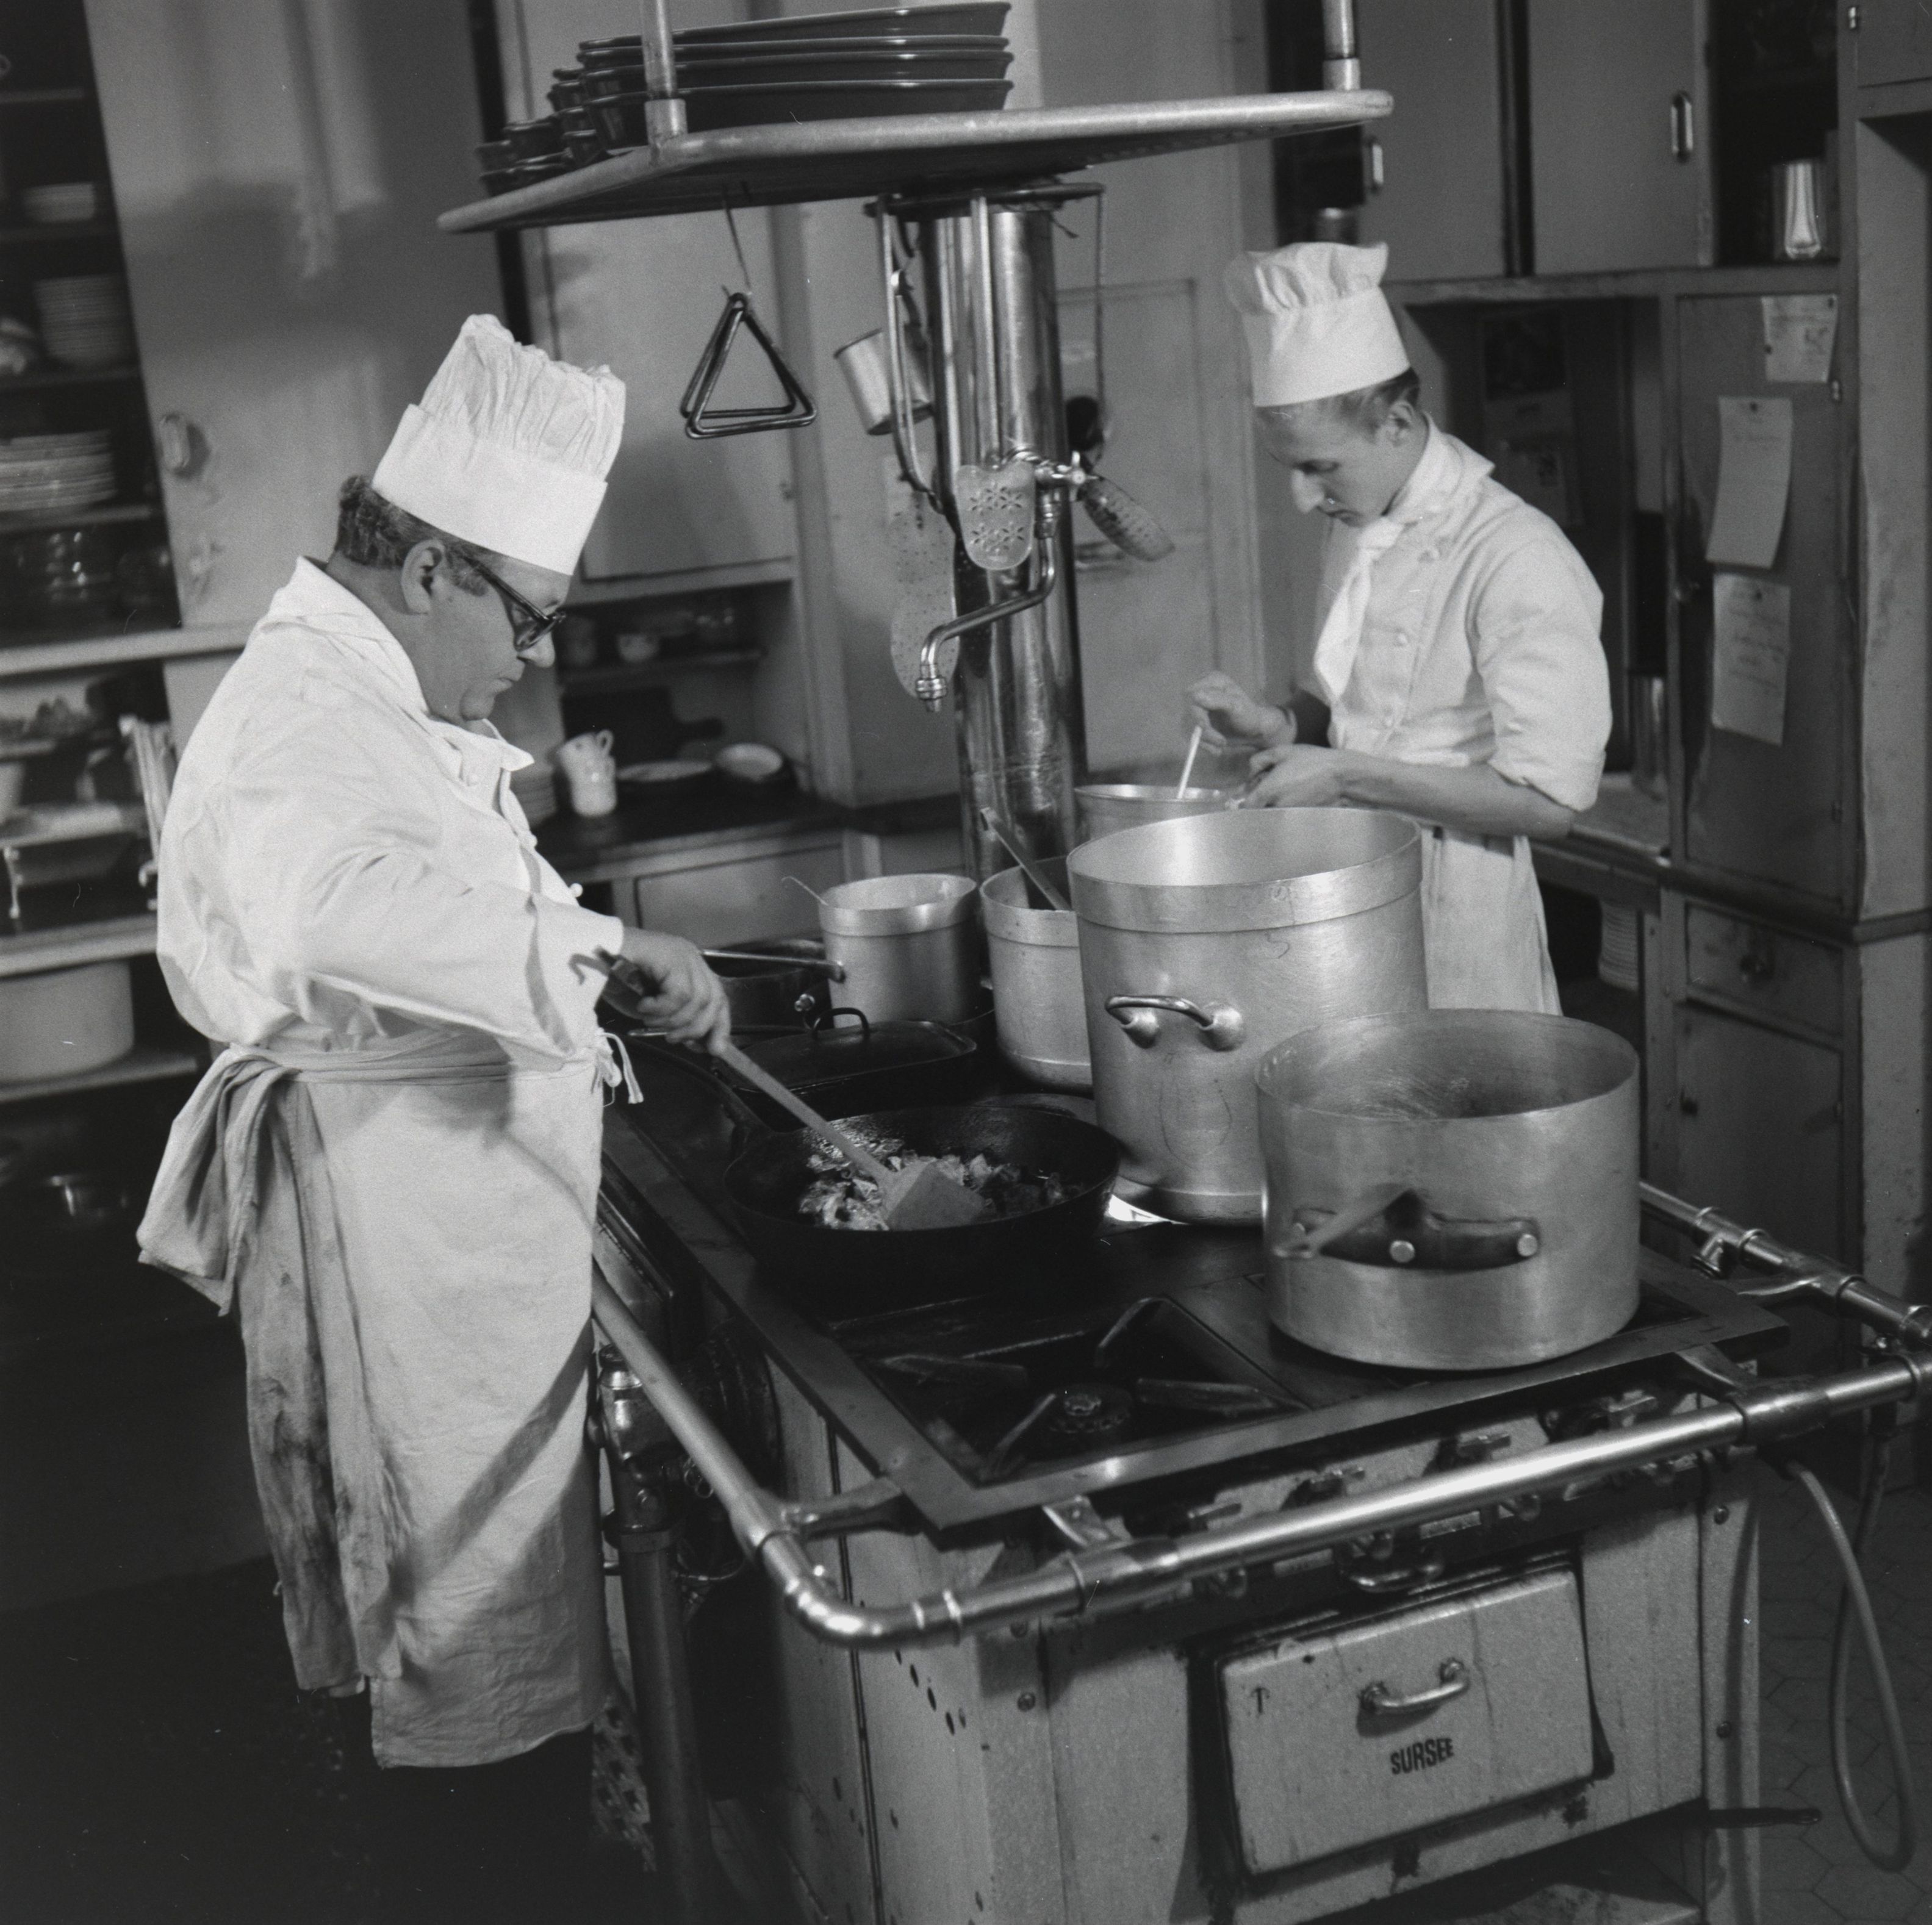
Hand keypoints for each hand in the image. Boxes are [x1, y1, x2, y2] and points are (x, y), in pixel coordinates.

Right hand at [614, 929, 730, 1052]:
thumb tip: (700, 1043)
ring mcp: (681, 953)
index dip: (720, 1025)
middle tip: (671, 1038)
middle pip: (713, 999)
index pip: (718, 997)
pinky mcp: (669, 954)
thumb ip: (676, 1021)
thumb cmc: (613, 982)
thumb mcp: (652, 1009)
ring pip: (697, 999)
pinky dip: (661, 1007)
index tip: (714, 1049)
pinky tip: (643, 1005)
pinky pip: (679, 993)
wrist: (584, 958)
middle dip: (695, 1027)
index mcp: (689, 968)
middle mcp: (690, 957)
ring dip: (672, 1019)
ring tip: (648, 1019)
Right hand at [1186, 670, 1293, 749]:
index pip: (1192, 697)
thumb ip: (1218, 700)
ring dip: (1205, 741)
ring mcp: (1196, 706)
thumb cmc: (1249, 715)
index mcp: (1211, 680)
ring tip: (1222, 746)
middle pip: (1188, 713)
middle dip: (1204, 732)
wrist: (1253, 730)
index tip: (1207, 729)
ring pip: (1188, 727)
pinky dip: (1204, 744)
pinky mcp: (1195, 721)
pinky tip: (1216, 748)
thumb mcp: (1237, 707)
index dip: (1197, 716)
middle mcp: (1201, 690)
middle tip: (1221, 743)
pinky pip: (1190, 734)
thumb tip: (1195, 695)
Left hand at [1238, 743, 1349, 809]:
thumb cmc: (1311, 761)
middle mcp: (1276, 808)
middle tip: (1267, 790)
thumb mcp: (1281, 752)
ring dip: (1272, 807)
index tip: (1250, 794)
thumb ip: (1259, 761)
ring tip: (1284, 792)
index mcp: (1268, 791)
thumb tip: (1249, 774)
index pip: (1246, 807)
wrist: (1341, 776)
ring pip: (1272, 816)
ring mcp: (1288, 816)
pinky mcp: (1300, 820)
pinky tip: (1295, 797)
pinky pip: (1285, 818)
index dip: (1246, 801)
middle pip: (1259, 812)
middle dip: (1259, 803)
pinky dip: (1285, 811)